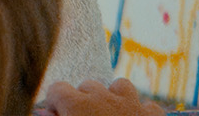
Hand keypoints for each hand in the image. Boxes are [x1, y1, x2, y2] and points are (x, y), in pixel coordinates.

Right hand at [35, 79, 165, 115]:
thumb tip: (44, 113)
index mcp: (77, 106)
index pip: (57, 89)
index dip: (56, 102)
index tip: (59, 115)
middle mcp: (103, 99)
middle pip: (88, 86)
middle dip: (84, 100)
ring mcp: (131, 104)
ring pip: (119, 85)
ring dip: (114, 97)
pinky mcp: (154, 115)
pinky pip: (147, 104)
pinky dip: (142, 112)